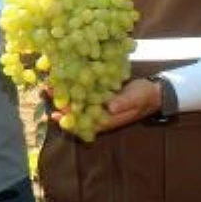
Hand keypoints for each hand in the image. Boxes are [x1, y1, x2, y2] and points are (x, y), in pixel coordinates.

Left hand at [43, 79, 161, 133]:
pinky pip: (81, 92)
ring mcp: (97, 104)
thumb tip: (110, 108)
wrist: (152, 91)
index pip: (84, 124)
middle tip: (48, 92)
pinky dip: (71, 86)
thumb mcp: (136, 99)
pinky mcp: (97, 94)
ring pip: (76, 102)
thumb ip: (124, 103)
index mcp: (107, 120)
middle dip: (60, 105)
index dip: (69, 120)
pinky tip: (61, 77)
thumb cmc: (144, 96)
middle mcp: (98, 114)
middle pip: (75, 113)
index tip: (56, 114)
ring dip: (63, 94)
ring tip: (48, 85)